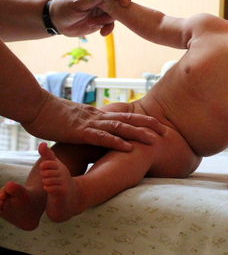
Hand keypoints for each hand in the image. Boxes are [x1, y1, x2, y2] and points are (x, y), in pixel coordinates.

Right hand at [21, 92, 165, 150]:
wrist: (35, 108)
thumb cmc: (51, 117)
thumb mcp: (74, 121)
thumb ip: (86, 126)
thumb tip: (95, 132)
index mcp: (97, 115)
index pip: (124, 116)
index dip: (142, 120)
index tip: (158, 125)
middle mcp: (97, 117)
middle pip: (128, 120)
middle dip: (148, 125)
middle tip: (166, 130)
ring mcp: (89, 124)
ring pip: (119, 128)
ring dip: (138, 133)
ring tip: (154, 139)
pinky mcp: (79, 132)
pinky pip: (101, 137)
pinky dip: (116, 142)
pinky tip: (128, 147)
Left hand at [50, 0, 131, 37]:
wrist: (57, 23)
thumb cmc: (63, 7)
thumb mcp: (75, 3)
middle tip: (123, 4)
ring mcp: (103, 9)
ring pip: (117, 11)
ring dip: (109, 18)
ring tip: (94, 24)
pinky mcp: (102, 20)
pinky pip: (111, 24)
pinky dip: (109, 28)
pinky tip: (102, 33)